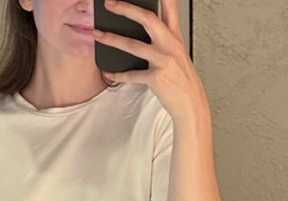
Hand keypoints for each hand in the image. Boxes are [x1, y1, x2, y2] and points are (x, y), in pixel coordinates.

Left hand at [92, 0, 209, 124]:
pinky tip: (109, 73)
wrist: (191, 103)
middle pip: (147, 19)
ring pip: (133, 45)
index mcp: (175, 38)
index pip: (170, 8)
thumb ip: (165, 39)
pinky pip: (132, 75)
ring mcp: (164, 60)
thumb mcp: (177, 54)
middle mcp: (170, 45)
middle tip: (110, 3)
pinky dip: (118, 75)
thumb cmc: (182, 80)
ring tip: (97, 34)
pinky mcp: (157, 78)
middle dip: (126, 8)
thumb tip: (146, 28)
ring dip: (111, 39)